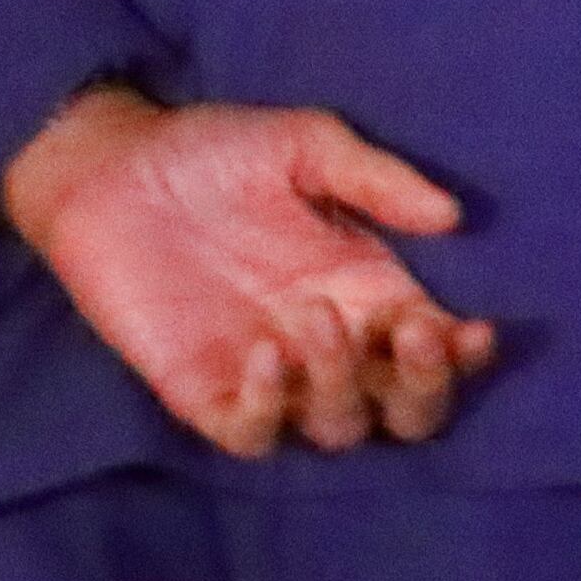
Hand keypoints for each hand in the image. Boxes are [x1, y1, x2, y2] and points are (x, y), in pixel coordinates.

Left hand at [0, 86, 499, 456]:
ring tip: (317, 320)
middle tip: (414, 339)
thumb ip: (376, 180)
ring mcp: (267, 373)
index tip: (472, 330)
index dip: (462, 355)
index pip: (434, 346)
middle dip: (424, 390)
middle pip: (402, 411)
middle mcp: (328, 341)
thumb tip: (453, 218)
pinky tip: (266, 354)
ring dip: (345, 387)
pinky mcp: (202, 392)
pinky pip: (252, 435)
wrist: (107, 171)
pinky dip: (270, 410)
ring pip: (338, 428)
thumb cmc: (212, 151)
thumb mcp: (305, 144)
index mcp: (365, 286)